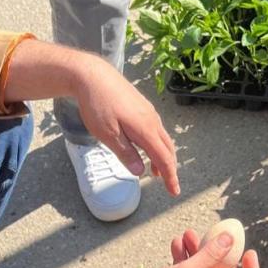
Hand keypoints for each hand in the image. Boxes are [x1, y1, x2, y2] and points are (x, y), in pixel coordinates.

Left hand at [73, 56, 179, 194]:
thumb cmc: (98, 105)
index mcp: (145, 129)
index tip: (174, 191)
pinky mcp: (142, 106)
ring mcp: (148, 112)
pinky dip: (157, 144)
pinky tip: (147, 148)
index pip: (163, 158)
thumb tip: (140, 171)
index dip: (170, 176)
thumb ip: (125, 153)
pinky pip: (156, 129)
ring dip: (163, 156)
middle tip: (169, 185)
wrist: (92, 76)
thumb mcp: (107, 134)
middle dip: (170, 168)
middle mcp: (152, 120)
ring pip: (163, 138)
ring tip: (156, 171)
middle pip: (168, 149)